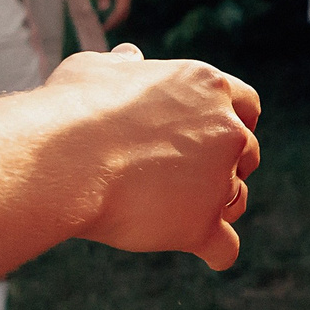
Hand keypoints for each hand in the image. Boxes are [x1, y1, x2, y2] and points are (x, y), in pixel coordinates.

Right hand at [49, 45, 260, 268]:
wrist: (62, 159)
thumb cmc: (70, 109)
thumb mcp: (97, 69)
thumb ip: (124, 64)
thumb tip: (130, 57)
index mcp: (206, 86)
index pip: (247, 105)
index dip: (234, 122)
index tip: (215, 137)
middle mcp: (225, 129)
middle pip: (247, 153)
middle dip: (225, 166)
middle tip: (187, 178)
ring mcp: (218, 177)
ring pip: (237, 199)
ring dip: (217, 206)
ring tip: (179, 213)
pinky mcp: (202, 223)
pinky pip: (225, 247)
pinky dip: (215, 251)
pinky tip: (204, 253)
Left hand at [95, 0, 132, 30]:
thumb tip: (103, 9)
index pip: (121, 11)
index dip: (113, 20)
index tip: (105, 27)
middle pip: (124, 13)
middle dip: (115, 23)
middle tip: (104, 30)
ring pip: (124, 12)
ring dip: (116, 20)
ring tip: (106, 27)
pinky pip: (122, 8)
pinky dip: (116, 15)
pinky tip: (108, 18)